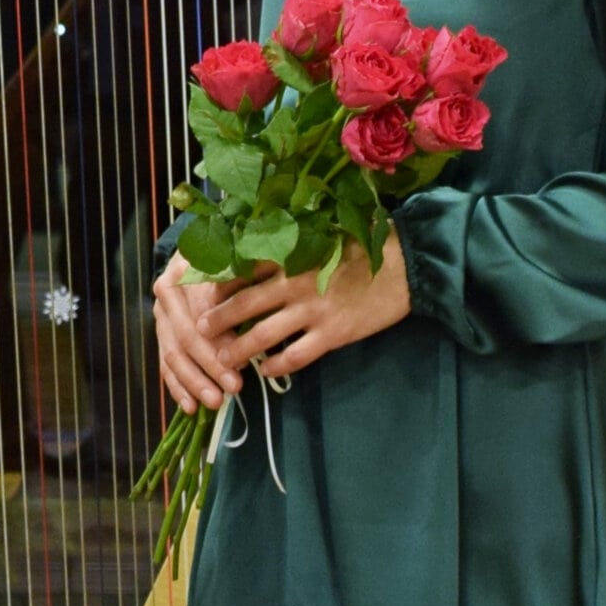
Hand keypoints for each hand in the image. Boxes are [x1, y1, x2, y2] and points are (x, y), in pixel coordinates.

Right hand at [152, 252, 245, 412]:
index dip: (223, 336)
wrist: (203, 254)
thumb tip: (257, 307)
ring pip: (174, 354)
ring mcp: (160, 316)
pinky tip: (191, 407)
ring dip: (194, 382)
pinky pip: (165, 365)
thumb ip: (247, 282)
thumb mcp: (243, 263)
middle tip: (235, 388)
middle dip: (211, 365)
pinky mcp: (160, 334)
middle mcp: (166, 293)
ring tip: (216, 402)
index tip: (246, 360)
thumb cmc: (232, 259)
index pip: (203, 310)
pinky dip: (177, 388)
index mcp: (185, 271)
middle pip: (187, 335)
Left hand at [215, 241, 412, 379]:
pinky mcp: (332, 333)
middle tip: (198, 331)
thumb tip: (257, 249)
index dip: (217, 284)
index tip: (201, 294)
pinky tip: (266, 370)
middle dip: (217, 320)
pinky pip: (295, 355)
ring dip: (238, 350)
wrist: (407, 265)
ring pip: (262, 335)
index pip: (242, 269)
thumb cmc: (365, 245)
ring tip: (221, 360)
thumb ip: (291, 244)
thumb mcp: (323, 235)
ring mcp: (313, 310)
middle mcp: (295, 282)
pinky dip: (276, 365)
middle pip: (244, 304)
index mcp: (292, 254)